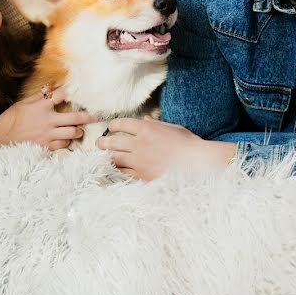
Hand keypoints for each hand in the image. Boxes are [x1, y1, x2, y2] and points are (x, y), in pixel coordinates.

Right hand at [0, 87, 95, 150]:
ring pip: (72, 133)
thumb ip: (37, 96)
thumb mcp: (23, 103)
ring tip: (80, 130)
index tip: (78, 91)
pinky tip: (68, 140)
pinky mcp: (46, 146)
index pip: (62, 96)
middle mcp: (49, 120)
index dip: (71, 92)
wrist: (0, 137)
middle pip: (75, 118)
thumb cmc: (10, 118)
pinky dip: (67, 142)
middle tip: (97, 116)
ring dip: (78, 131)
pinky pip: (63, 145)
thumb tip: (48, 88)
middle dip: (88, 117)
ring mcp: (48, 134)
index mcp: (42, 106)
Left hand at [96, 117, 235, 180]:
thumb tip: (144, 119)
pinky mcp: (141, 175)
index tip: (111, 127)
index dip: (113, 125)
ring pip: (114, 158)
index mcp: (146, 128)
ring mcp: (138, 161)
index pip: (121, 124)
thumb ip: (155, 124)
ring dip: (107, 157)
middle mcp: (138, 143)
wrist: (196, 163)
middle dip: (103, 142)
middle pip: (112, 141)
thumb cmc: (188, 144)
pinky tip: (114, 170)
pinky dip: (116, 171)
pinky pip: (122, 173)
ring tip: (103, 157)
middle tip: (99, 143)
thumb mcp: (172, 127)